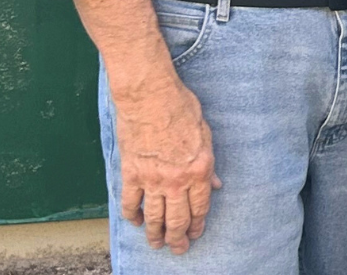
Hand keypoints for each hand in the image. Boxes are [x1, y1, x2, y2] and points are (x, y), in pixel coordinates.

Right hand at [114, 79, 221, 252]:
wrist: (150, 96)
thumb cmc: (181, 108)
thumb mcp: (206, 134)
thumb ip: (209, 163)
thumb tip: (216, 184)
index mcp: (199, 170)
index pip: (199, 207)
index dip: (197, 225)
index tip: (196, 235)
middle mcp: (176, 180)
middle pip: (177, 218)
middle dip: (178, 238)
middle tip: (177, 250)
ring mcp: (152, 179)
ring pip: (153, 216)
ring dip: (155, 234)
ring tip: (156, 244)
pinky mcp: (131, 173)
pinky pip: (130, 202)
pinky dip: (132, 215)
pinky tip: (135, 222)